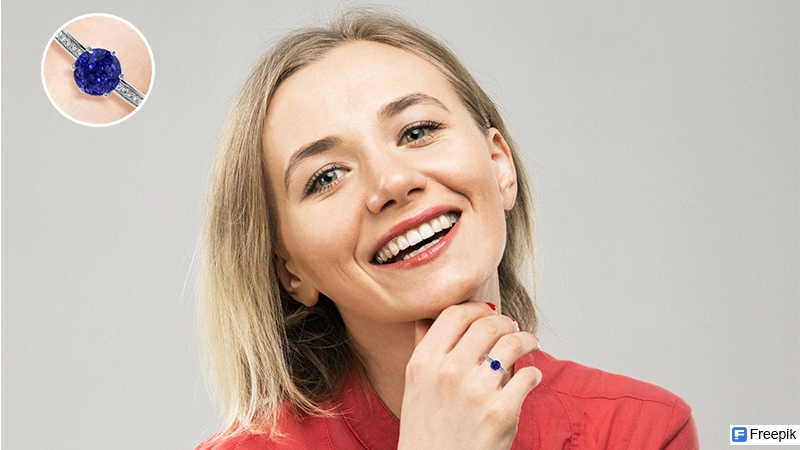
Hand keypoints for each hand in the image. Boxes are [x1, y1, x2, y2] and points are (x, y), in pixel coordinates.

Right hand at [397, 302, 541, 449]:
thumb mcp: (414, 387)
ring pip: (512, 344)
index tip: (488, 312)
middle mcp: (448, 372)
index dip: (477, 308)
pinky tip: (531, 376)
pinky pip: (528, 376)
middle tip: (513, 327)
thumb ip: (424, 349)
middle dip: (506, 322)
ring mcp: (476, 392)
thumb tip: (428, 318)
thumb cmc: (426, 432)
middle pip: (487, 324)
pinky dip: (534, 373)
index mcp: (424, 363)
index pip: (454, 314)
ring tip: (530, 343)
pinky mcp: (502, 412)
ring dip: (526, 340)